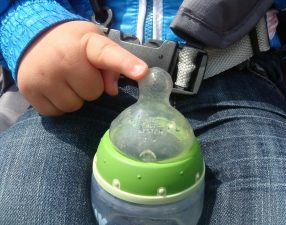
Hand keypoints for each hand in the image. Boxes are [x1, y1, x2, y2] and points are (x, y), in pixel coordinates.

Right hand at [18, 21, 147, 115]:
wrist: (33, 37)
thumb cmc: (73, 43)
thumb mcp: (95, 44)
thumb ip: (112, 65)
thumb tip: (113, 91)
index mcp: (85, 43)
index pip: (109, 55)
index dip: (126, 64)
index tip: (142, 72)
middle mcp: (62, 58)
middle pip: (93, 93)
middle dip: (90, 87)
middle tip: (80, 74)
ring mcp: (43, 75)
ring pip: (74, 106)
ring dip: (75, 98)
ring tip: (66, 81)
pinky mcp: (29, 90)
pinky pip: (56, 112)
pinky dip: (59, 104)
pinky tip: (55, 89)